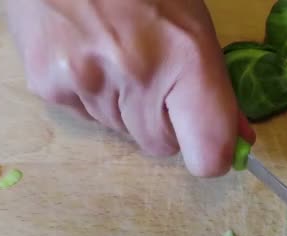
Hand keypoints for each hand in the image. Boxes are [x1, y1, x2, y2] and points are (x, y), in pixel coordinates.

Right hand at [6, 0, 254, 176]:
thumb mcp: (196, 29)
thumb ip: (218, 89)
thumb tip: (239, 139)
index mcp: (187, 60)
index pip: (207, 154)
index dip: (212, 155)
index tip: (211, 144)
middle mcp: (137, 77)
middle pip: (161, 145)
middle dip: (164, 123)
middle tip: (156, 77)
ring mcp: (87, 82)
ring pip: (122, 132)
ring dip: (127, 107)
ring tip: (117, 55)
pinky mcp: (48, 85)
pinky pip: (86, 116)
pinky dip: (93, 96)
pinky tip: (89, 55)